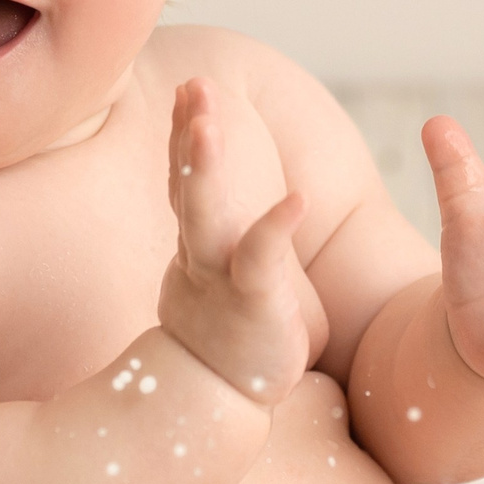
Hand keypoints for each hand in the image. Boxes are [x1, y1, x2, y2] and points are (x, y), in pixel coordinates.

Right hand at [156, 80, 314, 401]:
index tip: (188, 88)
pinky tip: (298, 198)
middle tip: (192, 83)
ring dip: (203, 164)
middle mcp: (201, 252)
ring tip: (206, 119)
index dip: (185, 133)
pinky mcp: (253, 302)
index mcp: (197, 243)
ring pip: (205, 213)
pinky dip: (275, 227)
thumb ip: (215, 240)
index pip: (186, 179)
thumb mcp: (212, 278)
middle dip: (189, 131)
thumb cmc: (224, 336)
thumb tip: (216, 211)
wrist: (215, 400)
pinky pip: (260, 260)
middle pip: (188, 183)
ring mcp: (220, 276)